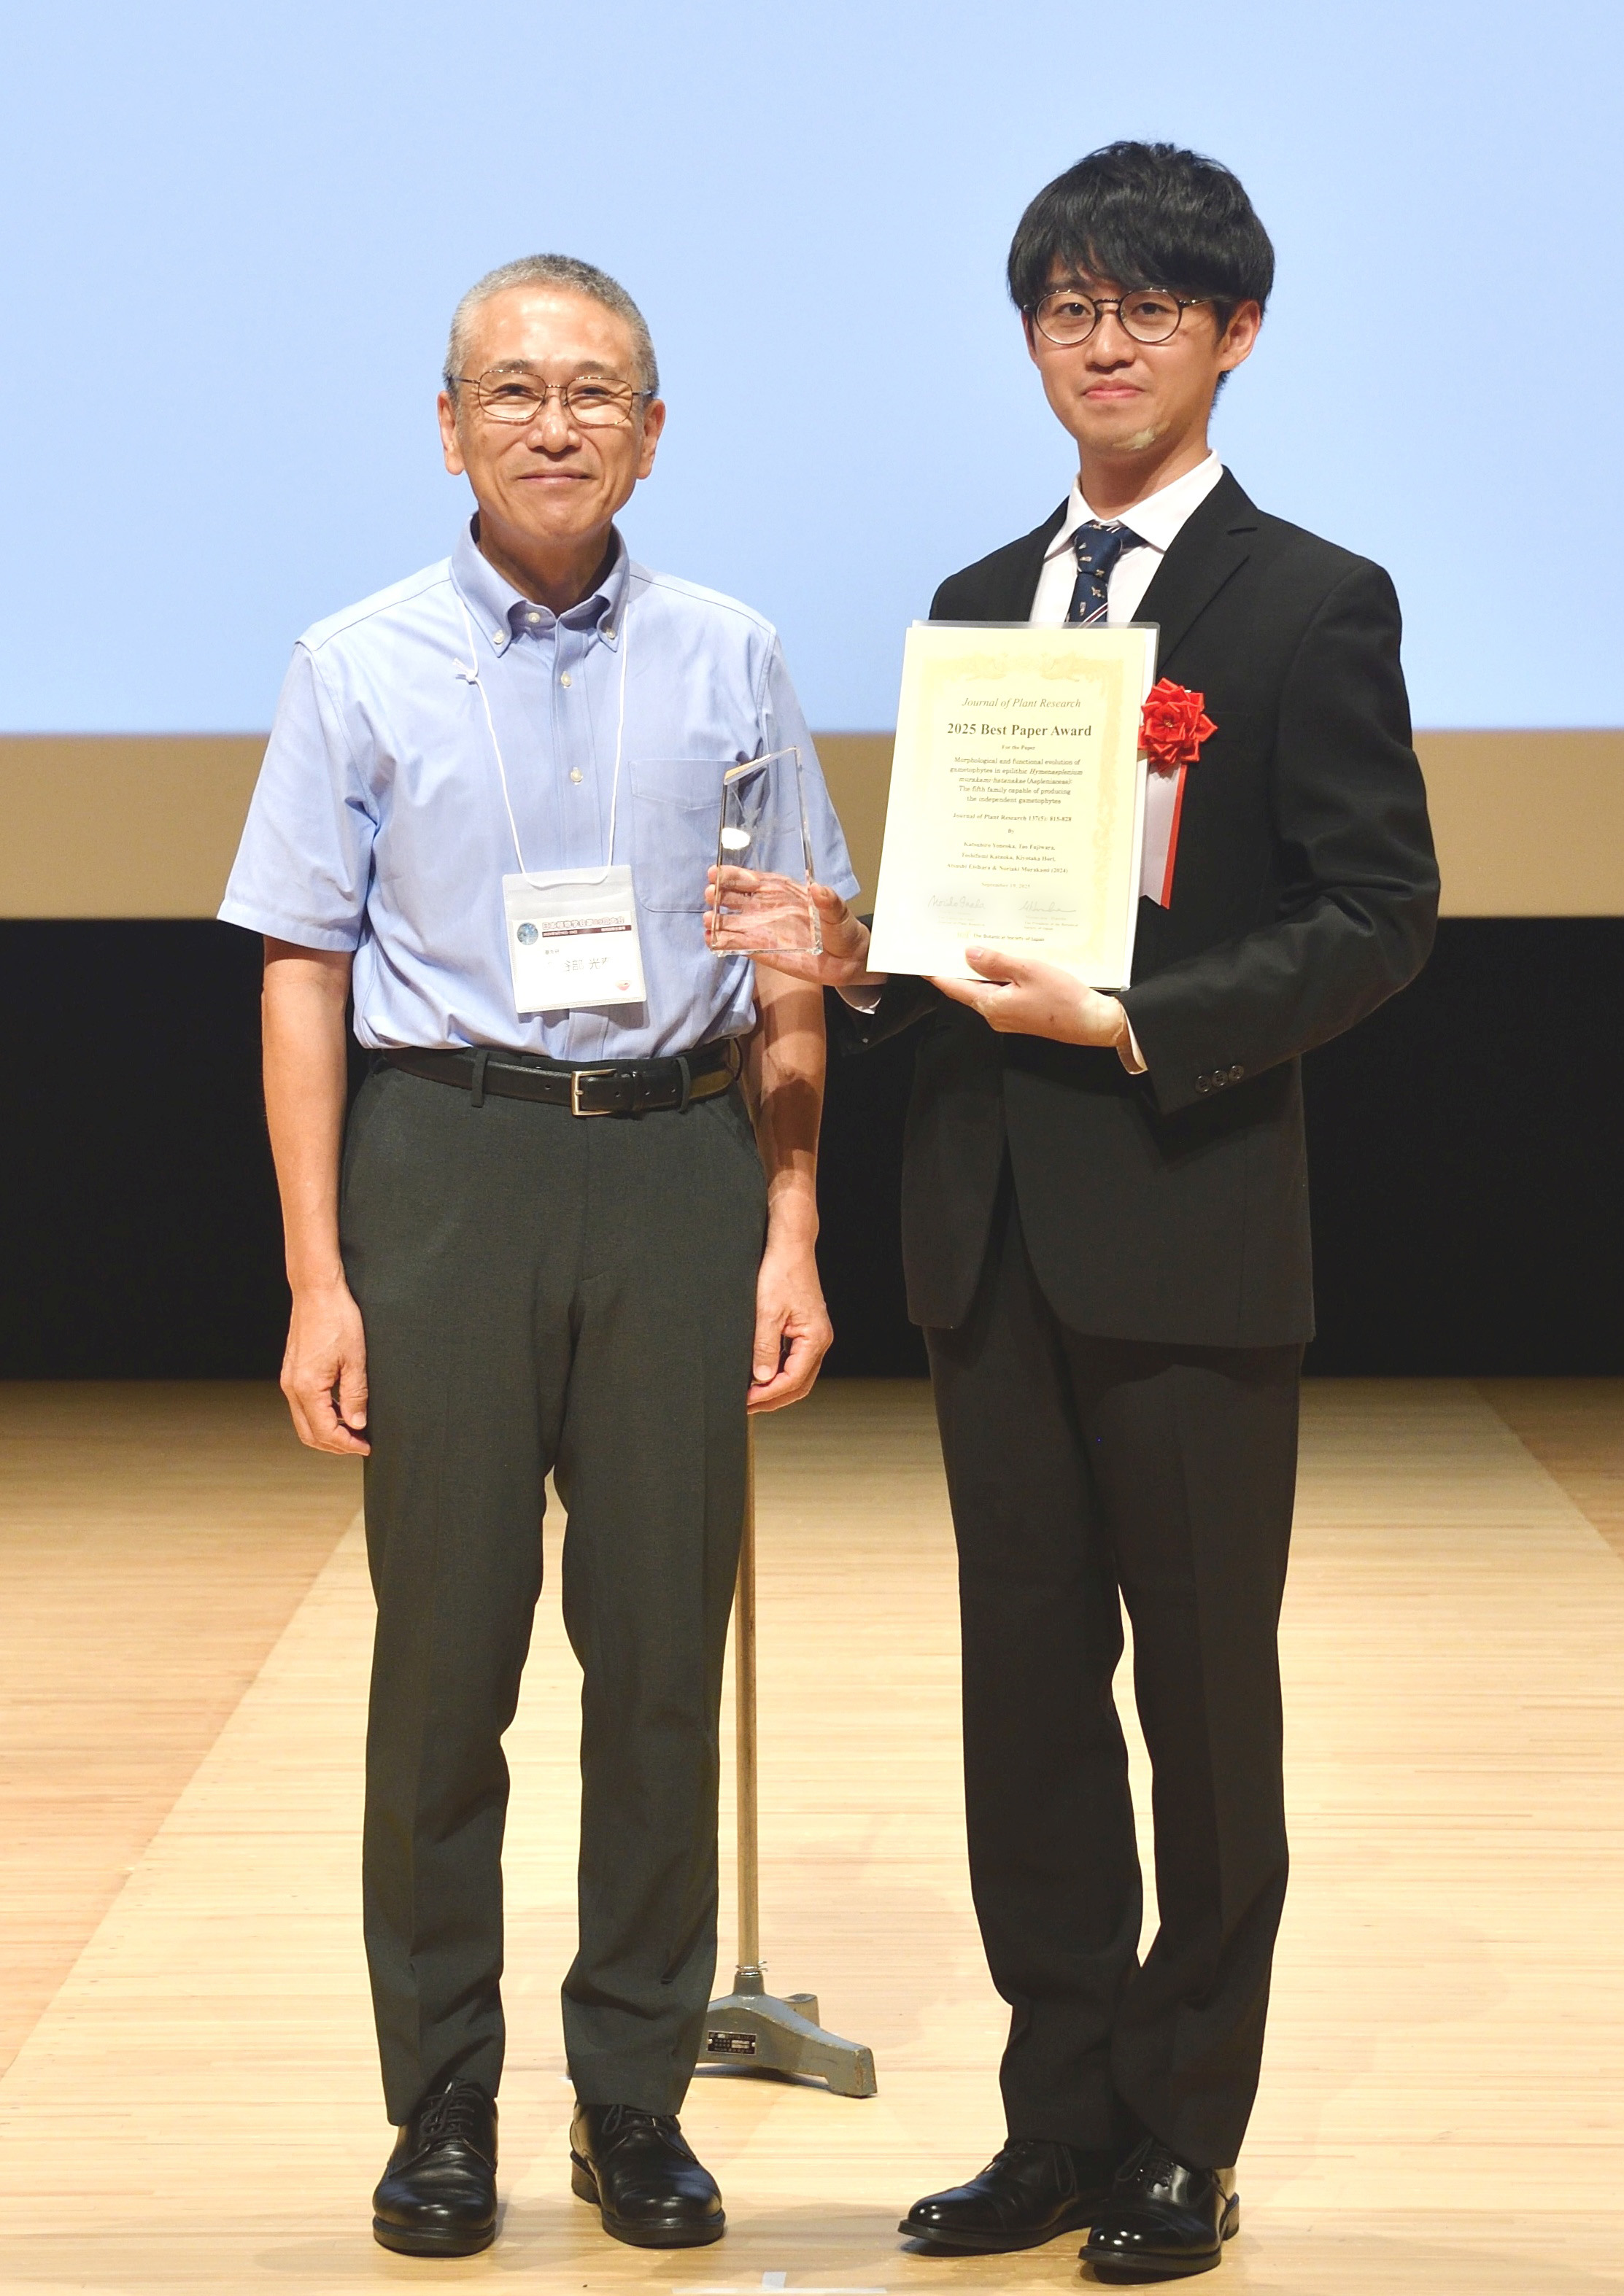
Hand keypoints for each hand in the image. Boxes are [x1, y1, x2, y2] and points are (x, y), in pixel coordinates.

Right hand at [281, 1281, 370, 1454]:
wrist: (316, 1291)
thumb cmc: (337, 1318)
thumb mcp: (355, 1359)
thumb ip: (355, 1395)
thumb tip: (356, 1424)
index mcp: (307, 1388)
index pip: (325, 1432)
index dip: (346, 1444)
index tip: (366, 1446)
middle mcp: (292, 1387)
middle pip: (309, 1433)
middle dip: (334, 1445)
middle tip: (359, 1445)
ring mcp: (290, 1379)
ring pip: (304, 1420)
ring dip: (327, 1430)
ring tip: (353, 1429)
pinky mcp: (293, 1372)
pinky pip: (303, 1404)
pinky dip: (321, 1414)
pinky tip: (341, 1409)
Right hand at [706, 870, 882, 989]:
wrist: (847, 960)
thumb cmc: (842, 929)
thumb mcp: (838, 911)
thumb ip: (828, 901)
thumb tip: (818, 889)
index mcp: (782, 892)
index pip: (753, 880)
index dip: (734, 875)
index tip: (716, 873)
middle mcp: (767, 909)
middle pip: (737, 898)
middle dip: (721, 895)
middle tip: (710, 894)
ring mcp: (763, 930)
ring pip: (734, 923)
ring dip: (719, 921)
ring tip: (708, 920)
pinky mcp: (764, 952)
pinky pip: (740, 946)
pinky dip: (725, 943)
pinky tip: (711, 940)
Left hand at [746, 1236, 832, 1413]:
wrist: (790, 1248)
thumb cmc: (782, 1273)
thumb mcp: (767, 1312)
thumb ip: (765, 1348)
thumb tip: (761, 1379)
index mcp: (815, 1339)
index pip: (792, 1380)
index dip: (768, 1395)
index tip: (747, 1401)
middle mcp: (819, 1341)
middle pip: (799, 1385)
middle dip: (773, 1399)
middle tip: (747, 1406)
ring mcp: (814, 1337)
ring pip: (798, 1376)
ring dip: (775, 1388)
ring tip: (751, 1395)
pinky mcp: (805, 1331)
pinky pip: (794, 1361)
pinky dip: (778, 1373)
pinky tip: (761, 1375)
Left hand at [930, 946, 1130, 1047]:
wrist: (1092, 1022)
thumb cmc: (1064, 999)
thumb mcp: (1029, 971)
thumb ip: (997, 962)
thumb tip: (969, 953)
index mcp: (991, 1004)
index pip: (953, 987)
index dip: (936, 972)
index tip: (921, 957)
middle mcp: (994, 1013)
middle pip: (967, 987)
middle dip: (957, 965)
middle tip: (949, 940)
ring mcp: (1008, 1015)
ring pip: (985, 988)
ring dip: (980, 969)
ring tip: (975, 943)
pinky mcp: (1022, 1013)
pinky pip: (1002, 991)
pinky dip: (998, 975)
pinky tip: (1005, 960)